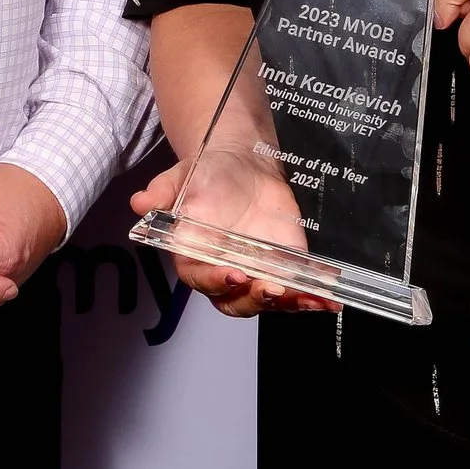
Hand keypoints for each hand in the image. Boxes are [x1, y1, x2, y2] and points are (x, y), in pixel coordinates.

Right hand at [127, 153, 331, 318]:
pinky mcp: (284, 267)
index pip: (201, 278)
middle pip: (236, 301)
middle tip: (271, 287)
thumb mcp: (183, 176)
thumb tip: (140, 202)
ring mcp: (257, 272)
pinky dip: (313, 298)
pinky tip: (329, 299)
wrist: (242, 165)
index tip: (233, 274)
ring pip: (269, 301)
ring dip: (290, 304)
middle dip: (255, 299)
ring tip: (309, 300)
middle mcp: (225, 272)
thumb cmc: (208, 174)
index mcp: (195, 256)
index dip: (215, 281)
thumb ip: (163, 192)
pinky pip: (297, 291)